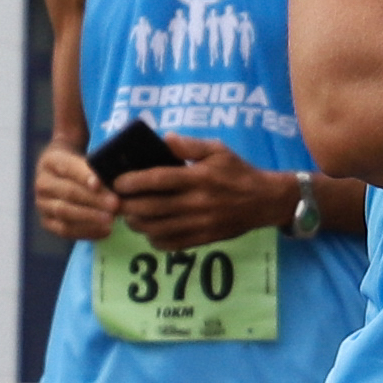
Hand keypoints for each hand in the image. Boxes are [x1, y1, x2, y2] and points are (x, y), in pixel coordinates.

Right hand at [29, 142, 116, 242]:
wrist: (63, 172)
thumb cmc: (82, 157)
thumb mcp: (81, 142)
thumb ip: (84, 134)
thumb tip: (87, 110)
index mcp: (51, 160)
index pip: (67, 168)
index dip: (83, 175)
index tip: (100, 183)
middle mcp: (42, 182)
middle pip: (68, 193)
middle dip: (93, 200)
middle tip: (116, 205)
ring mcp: (42, 204)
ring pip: (65, 213)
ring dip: (90, 218)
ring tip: (112, 220)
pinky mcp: (47, 221)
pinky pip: (64, 230)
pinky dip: (85, 232)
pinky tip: (105, 231)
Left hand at [112, 148, 280, 247]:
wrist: (265, 201)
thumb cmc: (238, 172)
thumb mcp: (218, 149)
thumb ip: (190, 144)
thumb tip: (163, 139)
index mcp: (199, 177)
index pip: (157, 180)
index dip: (132, 182)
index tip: (117, 181)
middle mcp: (197, 202)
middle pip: (151, 208)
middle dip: (127, 205)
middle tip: (117, 200)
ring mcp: (199, 224)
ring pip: (156, 229)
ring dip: (136, 223)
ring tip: (130, 215)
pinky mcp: (203, 239)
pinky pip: (170, 244)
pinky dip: (154, 239)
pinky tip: (151, 230)